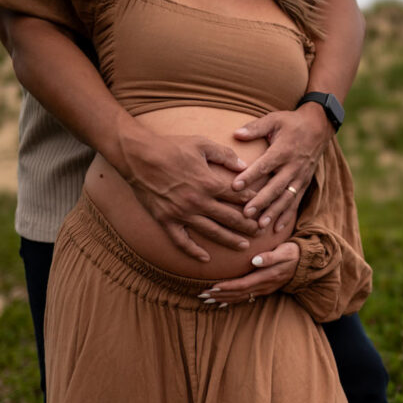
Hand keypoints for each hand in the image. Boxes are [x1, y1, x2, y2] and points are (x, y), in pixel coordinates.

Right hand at [119, 119, 259, 261]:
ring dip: (230, 240)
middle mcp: (198, 201)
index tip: (264, 208)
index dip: (254, 203)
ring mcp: (182, 213)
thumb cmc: (170, 146)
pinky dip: (193, 251)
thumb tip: (244, 166)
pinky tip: (205, 258)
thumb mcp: (201, 144)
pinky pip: (181, 241)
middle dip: (248, 226)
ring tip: (243, 246)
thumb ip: (225, 155)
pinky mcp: (166, 220)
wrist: (137, 156)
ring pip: (212, 232)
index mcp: (209, 183)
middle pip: (230, 218)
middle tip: (261, 232)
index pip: (238, 197)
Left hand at [206, 242, 300, 304]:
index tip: (211, 286)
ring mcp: (264, 289)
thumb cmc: (293, 253)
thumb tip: (255, 261)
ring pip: (240, 297)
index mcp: (266, 276)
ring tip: (206, 299)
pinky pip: (245, 297)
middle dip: (219, 295)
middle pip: (238, 294)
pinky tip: (221, 302)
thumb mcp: (284, 252)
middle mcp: (263, 286)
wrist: (305, 262)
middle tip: (202, 295)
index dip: (226, 287)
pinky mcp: (263, 289)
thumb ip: (270, 257)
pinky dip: (232, 300)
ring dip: (223, 299)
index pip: (242, 285)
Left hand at [231, 102, 331, 232]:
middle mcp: (293, 166)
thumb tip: (236, 134)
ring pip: (286, 198)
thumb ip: (255, 128)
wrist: (318, 127)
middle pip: (275, 187)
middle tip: (246, 213)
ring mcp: (300, 177)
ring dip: (273, 212)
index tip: (235, 186)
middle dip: (261, 201)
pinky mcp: (304, 184)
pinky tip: (276, 229)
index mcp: (283, 150)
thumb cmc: (291, 123)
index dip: (250, 176)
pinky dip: (286, 216)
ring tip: (260, 225)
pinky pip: (295, 203)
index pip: (265, 165)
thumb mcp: (274, 119)